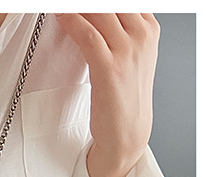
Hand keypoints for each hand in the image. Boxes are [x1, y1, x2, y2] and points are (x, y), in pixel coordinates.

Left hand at [55, 13, 159, 176]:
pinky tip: (58, 15)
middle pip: (110, 1)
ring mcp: (128, 50)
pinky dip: (70, 21)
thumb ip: (116, 32)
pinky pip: (87, 34)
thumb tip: (90, 15)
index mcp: (149, 28)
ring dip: (74, 7)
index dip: (99, 0)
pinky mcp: (110, 67)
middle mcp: (142, 34)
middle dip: (85, 2)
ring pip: (98, 11)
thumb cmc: (122, 99)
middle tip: (61, 2)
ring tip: (56, 5)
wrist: (126, 134)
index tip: (77, 2)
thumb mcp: (129, 58)